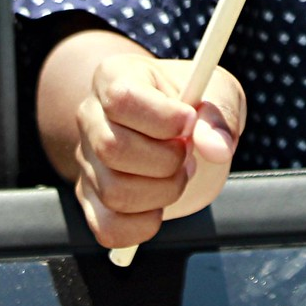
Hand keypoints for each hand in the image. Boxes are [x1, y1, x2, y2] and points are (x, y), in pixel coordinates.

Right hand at [72, 54, 243, 249]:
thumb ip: (219, 113)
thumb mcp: (217, 89)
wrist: (174, 125)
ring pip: (114, 192)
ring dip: (162, 192)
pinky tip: (161, 204)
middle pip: (112, 149)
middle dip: (166, 159)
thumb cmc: (194, 101)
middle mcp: (90, 117)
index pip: (122, 99)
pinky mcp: (90, 199)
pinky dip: (144, 226)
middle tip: (187, 153)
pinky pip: (108, 228)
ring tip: (178, 175)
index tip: (190, 121)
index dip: (163, 118)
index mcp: (115, 77)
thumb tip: (216, 149)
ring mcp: (86, 161)